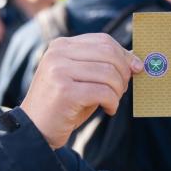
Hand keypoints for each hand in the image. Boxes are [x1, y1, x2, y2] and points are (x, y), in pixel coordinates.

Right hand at [21, 33, 142, 148]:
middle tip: (121, 90)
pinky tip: (108, 109)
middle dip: (123, 74)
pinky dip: (113, 102)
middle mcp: (57, 54)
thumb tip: (135, 60)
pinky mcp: (65, 92)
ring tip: (112, 102)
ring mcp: (59, 71)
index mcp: (61, 46)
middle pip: (109, 54)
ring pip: (109, 74)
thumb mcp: (81, 79)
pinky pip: (103, 92)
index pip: (103, 40)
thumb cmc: (63, 105)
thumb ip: (103, 65)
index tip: (135, 69)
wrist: (35, 130)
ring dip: (118, 91)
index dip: (124, 55)